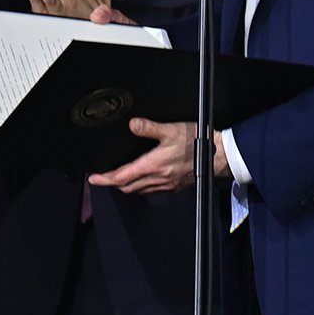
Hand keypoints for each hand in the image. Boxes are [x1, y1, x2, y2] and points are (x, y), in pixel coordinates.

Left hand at [88, 119, 228, 193]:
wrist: (220, 156)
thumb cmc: (198, 142)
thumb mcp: (172, 130)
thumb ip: (149, 128)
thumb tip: (132, 125)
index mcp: (153, 165)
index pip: (122, 177)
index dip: (105, 179)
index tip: (94, 179)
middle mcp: (157, 179)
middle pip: (127, 187)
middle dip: (113, 183)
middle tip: (103, 178)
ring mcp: (166, 184)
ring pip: (139, 190)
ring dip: (126, 185)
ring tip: (118, 178)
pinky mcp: (175, 186)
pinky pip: (152, 190)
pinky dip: (141, 186)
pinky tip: (143, 179)